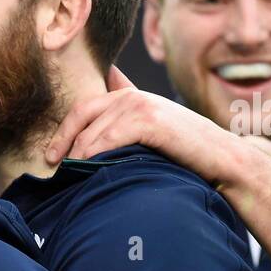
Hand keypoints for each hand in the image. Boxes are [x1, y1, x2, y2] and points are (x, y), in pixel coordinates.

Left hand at [45, 66, 241, 185]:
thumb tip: (100, 114)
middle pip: (81, 115)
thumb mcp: (152, 130)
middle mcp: (132, 95)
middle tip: (50, 164)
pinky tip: (84, 169)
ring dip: (75, 155)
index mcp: (129, 96)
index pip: (83, 108)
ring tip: (65, 175)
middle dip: (62, 141)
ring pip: (92, 131)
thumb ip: (127, 119)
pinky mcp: (148, 120)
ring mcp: (140, 105)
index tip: (50, 154)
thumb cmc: (185, 150)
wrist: (221, 158)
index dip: (63, 130)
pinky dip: (91, 155)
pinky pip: (107, 139)